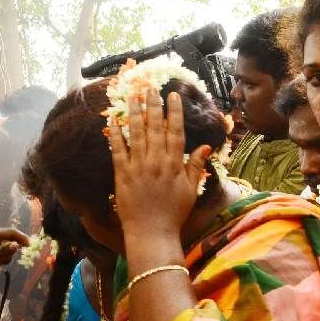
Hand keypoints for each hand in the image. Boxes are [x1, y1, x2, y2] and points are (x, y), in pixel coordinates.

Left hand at [0, 227, 26, 280]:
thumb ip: (4, 251)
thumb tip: (16, 245)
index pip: (11, 232)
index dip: (22, 238)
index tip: (29, 246)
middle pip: (11, 239)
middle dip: (12, 250)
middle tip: (12, 258)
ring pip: (8, 248)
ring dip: (6, 256)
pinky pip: (4, 253)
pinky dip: (2, 259)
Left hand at [106, 86, 213, 235]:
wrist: (152, 233)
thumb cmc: (173, 214)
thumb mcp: (191, 191)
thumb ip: (196, 167)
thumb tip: (206, 147)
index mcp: (174, 165)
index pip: (175, 132)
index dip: (174, 112)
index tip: (173, 96)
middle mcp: (156, 162)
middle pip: (155, 127)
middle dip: (153, 105)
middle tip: (151, 87)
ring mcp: (138, 167)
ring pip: (136, 134)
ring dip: (135, 113)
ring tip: (134, 95)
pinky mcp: (122, 175)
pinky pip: (118, 150)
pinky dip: (115, 134)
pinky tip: (113, 120)